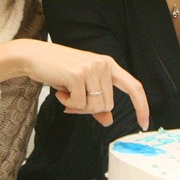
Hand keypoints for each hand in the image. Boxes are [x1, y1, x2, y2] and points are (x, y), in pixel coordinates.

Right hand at [27, 42, 149, 130]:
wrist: (35, 56)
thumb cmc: (59, 70)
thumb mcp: (82, 85)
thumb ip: (97, 103)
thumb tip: (109, 121)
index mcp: (109, 65)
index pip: (134, 86)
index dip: (142, 106)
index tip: (145, 123)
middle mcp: (103, 64)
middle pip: (108, 104)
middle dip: (89, 109)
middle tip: (73, 101)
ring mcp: (91, 68)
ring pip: (95, 106)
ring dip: (78, 107)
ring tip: (66, 94)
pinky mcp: (77, 75)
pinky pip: (79, 104)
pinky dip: (68, 103)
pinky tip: (60, 91)